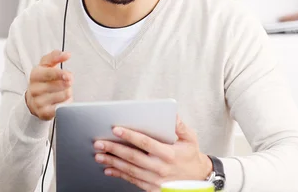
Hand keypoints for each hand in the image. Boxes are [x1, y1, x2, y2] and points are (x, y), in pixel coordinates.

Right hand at [25, 50, 72, 120]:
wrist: (33, 99)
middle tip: (67, 83)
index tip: (69, 75)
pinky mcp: (43, 113)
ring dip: (68, 93)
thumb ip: (55, 56)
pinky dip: (66, 103)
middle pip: (58, 86)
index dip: (60, 74)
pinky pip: (61, 108)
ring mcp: (38, 102)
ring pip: (62, 96)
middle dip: (67, 84)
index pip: (48, 73)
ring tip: (63, 91)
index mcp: (35, 75)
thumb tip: (66, 54)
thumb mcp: (46, 65)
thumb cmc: (43, 80)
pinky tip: (62, 101)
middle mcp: (34, 89)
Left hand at [93, 116, 212, 190]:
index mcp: (169, 154)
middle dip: (114, 149)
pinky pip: (132, 180)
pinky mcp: (152, 188)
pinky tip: (108, 169)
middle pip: (133, 157)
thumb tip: (172, 113)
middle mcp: (161, 168)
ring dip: (112, 162)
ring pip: (130, 169)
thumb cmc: (190, 156)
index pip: (145, 142)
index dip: (130, 135)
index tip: (116, 129)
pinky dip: (119, 174)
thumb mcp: (190, 138)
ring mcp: (155, 180)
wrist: (198, 180)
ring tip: (99, 155)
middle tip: (99, 143)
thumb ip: (180, 126)